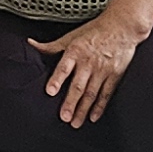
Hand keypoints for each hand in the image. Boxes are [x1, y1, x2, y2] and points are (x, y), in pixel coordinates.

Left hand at [28, 9, 140, 128]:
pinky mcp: (114, 76)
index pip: (64, 68)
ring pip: (91, 94)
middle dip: (71, 103)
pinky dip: (100, 107)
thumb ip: (51, 45)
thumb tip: (31, 43)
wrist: (121, 28)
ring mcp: (102, 71)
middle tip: (64, 118)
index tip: (50, 92)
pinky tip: (93, 117)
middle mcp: (89, 63)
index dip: (57, 80)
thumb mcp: (71, 36)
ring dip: (83, 109)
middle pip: (78, 86)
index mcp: (75, 51)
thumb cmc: (93, 32)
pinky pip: (106, 94)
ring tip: (75, 123)